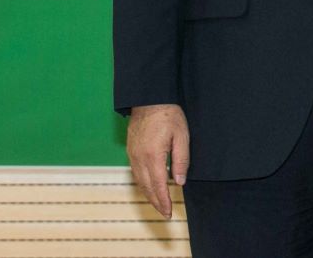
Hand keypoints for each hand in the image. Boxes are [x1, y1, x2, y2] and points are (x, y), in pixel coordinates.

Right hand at [126, 103, 189, 217]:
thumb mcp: (182, 136)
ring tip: (158, 203)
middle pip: (147, 187)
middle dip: (156, 201)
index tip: (168, 212)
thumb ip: (181, 159)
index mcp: (153, 156)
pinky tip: (149, 186)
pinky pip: (135, 172)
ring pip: (139, 181)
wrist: (149, 99)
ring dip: (148, 194)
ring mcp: (132, 154)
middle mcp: (139, 158)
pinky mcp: (130, 150)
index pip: (158, 185)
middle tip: (165, 213)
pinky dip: (142, 183)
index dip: (163, 200)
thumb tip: (179, 181)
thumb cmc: (168, 115)